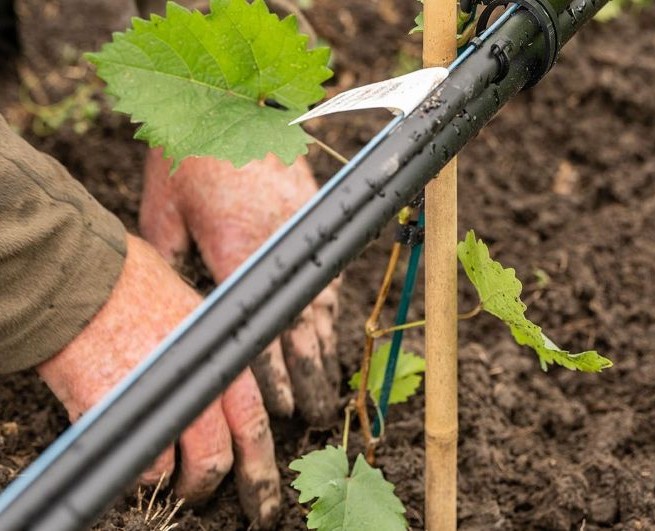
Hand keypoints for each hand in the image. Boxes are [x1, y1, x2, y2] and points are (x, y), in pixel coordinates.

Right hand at [36, 235, 280, 527]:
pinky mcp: (121, 415)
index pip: (253, 422)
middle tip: (197, 492)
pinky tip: (130, 462)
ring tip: (160, 482)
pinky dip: (136, 474)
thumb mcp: (193, 310)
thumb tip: (215, 374)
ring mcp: (163, 400)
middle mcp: (201, 383)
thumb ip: (209, 351)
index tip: (261, 491)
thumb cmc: (135, 282)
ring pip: (179, 469)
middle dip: (208, 485)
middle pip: (218, 458)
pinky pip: (137, 464)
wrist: (81, 280)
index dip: (260, 465)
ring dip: (170, 483)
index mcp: (223, 357)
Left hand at [140, 150, 340, 424]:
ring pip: (320, 306)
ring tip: (330, 386)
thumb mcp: (165, 214)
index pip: (260, 329)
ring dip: (325, 351)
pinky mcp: (314, 219)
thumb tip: (176, 302)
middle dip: (309, 376)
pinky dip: (330, 311)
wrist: (234, 99)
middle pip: (300, 328)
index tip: (281, 405)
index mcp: (237, 255)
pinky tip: (331, 333)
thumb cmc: (192, 156)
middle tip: (316, 415)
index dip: (271, 375)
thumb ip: (174, 264)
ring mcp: (302, 234)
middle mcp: (279, 250)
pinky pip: (328, 275)